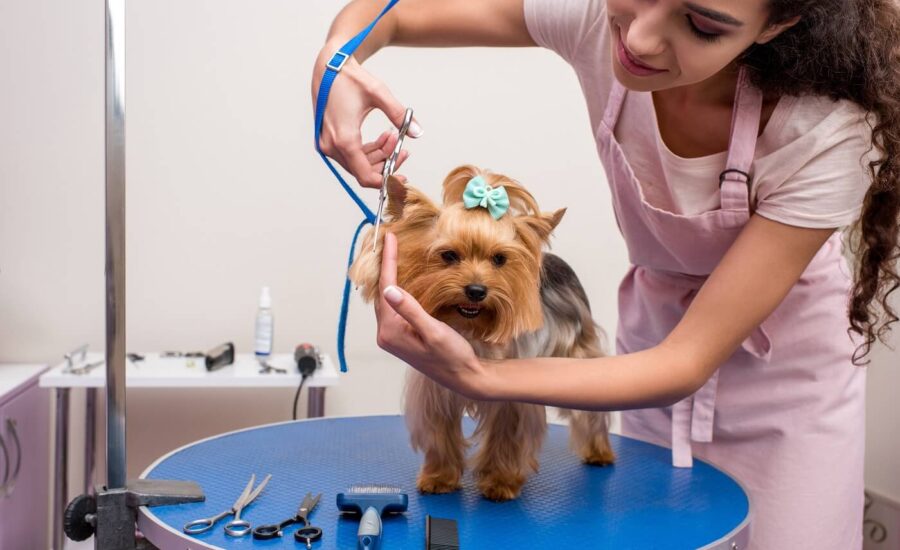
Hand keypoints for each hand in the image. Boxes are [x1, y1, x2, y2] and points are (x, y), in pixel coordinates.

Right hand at [312, 44, 421, 188]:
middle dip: (386, 162)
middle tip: (403, 148)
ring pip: (358, 164)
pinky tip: (383, 136)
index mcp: (344, 139)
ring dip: (378, 154)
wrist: (328, 66)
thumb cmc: (350, 77)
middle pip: (363, 171)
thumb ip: (399, 115)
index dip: (386, 181)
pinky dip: (368, 150)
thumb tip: (417, 132)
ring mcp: (327, 144)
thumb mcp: (379, 93)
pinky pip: (350, 155)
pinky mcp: (328, 140)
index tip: (402, 179)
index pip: (366, 176)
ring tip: (393, 136)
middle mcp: (332, 146)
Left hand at [376, 233, 490, 398]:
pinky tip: (403, 279)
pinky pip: (395, 306)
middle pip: (381, 292)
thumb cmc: (451, 357)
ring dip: (390, 277)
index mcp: (390, 331)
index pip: (386, 288)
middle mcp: (386, 334)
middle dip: (385, 265)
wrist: (463, 377)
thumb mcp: (433, 332)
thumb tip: (389, 290)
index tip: (390, 238)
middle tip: (389, 241)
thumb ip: (410, 310)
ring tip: (393, 254)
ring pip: (387, 299)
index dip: (388, 261)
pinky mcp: (402, 335)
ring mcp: (393, 335)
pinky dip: (397, 289)